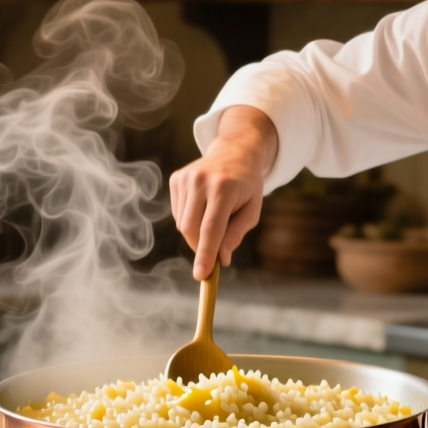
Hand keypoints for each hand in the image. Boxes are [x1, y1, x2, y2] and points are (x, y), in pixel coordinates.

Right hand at [168, 106, 278, 279]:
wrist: (234, 152)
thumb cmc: (247, 186)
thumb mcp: (252, 210)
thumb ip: (236, 234)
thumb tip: (221, 259)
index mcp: (224, 188)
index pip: (211, 229)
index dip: (205, 254)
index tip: (200, 276)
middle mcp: (201, 181)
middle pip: (191, 229)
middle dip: (200, 247)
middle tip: (215, 252)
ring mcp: (186, 177)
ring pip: (181, 223)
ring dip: (196, 232)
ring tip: (215, 216)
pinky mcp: (176, 178)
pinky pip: (177, 213)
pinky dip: (189, 219)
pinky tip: (203, 206)